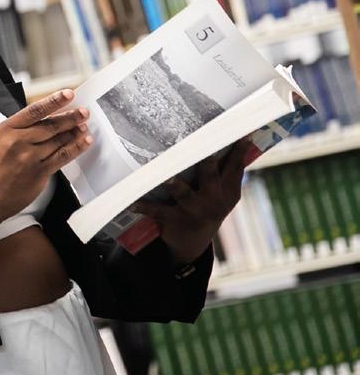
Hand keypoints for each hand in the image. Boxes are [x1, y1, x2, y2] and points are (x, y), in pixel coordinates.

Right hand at [0, 89, 92, 221]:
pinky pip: (63, 156)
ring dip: (75, 131)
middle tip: (83, 111)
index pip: (34, 110)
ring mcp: (30, 157)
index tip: (68, 94)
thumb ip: (18, 129)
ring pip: (59, 140)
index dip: (54, 101)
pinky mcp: (39, 172)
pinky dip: (76, 148)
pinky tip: (84, 141)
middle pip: (51, 125)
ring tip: (84, 125)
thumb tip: (44, 119)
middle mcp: (18, 141)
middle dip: (70, 117)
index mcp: (6, 129)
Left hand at [133, 139, 258, 264]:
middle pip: (210, 176)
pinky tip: (131, 203)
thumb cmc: (207, 205)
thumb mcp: (222, 193)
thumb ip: (224, 171)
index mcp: (229, 192)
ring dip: (174, 184)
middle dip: (206, 161)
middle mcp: (215, 201)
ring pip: (184, 194)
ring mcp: (195, 211)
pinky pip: (158, 211)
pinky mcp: (176, 220)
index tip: (243, 133)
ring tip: (166, 176)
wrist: (193, 241)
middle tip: (201, 145)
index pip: (235, 167)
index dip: (239, 150)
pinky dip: (144, 207)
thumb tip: (225, 136)